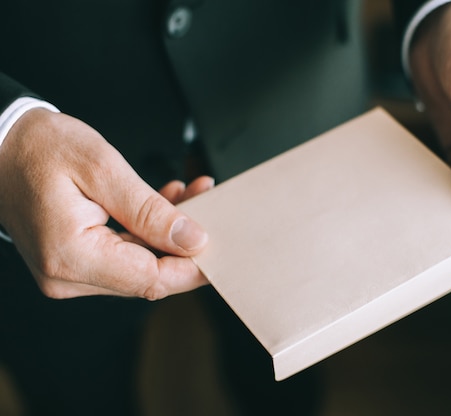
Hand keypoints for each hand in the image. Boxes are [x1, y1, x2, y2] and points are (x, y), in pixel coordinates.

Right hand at [0, 108, 212, 298]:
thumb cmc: (39, 148)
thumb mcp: (103, 170)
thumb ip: (150, 211)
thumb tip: (192, 241)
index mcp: (71, 256)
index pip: (151, 278)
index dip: (192, 267)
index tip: (221, 247)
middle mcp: (67, 275)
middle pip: (149, 276)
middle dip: (185, 244)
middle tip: (208, 204)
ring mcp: (68, 272)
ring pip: (140, 266)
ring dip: (169, 234)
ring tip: (190, 195)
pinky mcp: (73, 262)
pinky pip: (124, 256)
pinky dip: (149, 233)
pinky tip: (166, 203)